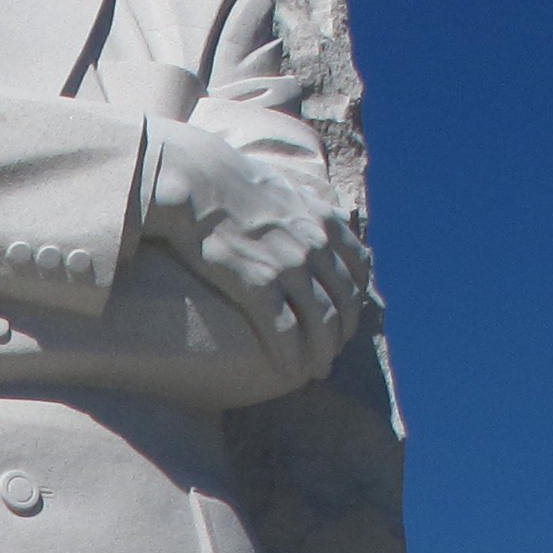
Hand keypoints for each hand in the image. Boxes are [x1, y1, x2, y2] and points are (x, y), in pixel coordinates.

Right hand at [142, 122, 372, 389]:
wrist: (195, 180)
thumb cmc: (230, 181)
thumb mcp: (284, 186)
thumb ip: (307, 204)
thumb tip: (314, 210)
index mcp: (324, 221)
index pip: (358, 268)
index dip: (357, 297)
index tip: (347, 317)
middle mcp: (315, 245)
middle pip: (344, 301)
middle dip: (343, 334)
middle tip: (332, 353)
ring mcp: (289, 266)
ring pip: (321, 321)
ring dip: (321, 352)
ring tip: (315, 371)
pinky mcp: (258, 284)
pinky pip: (284, 330)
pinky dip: (290, 355)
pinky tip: (288, 371)